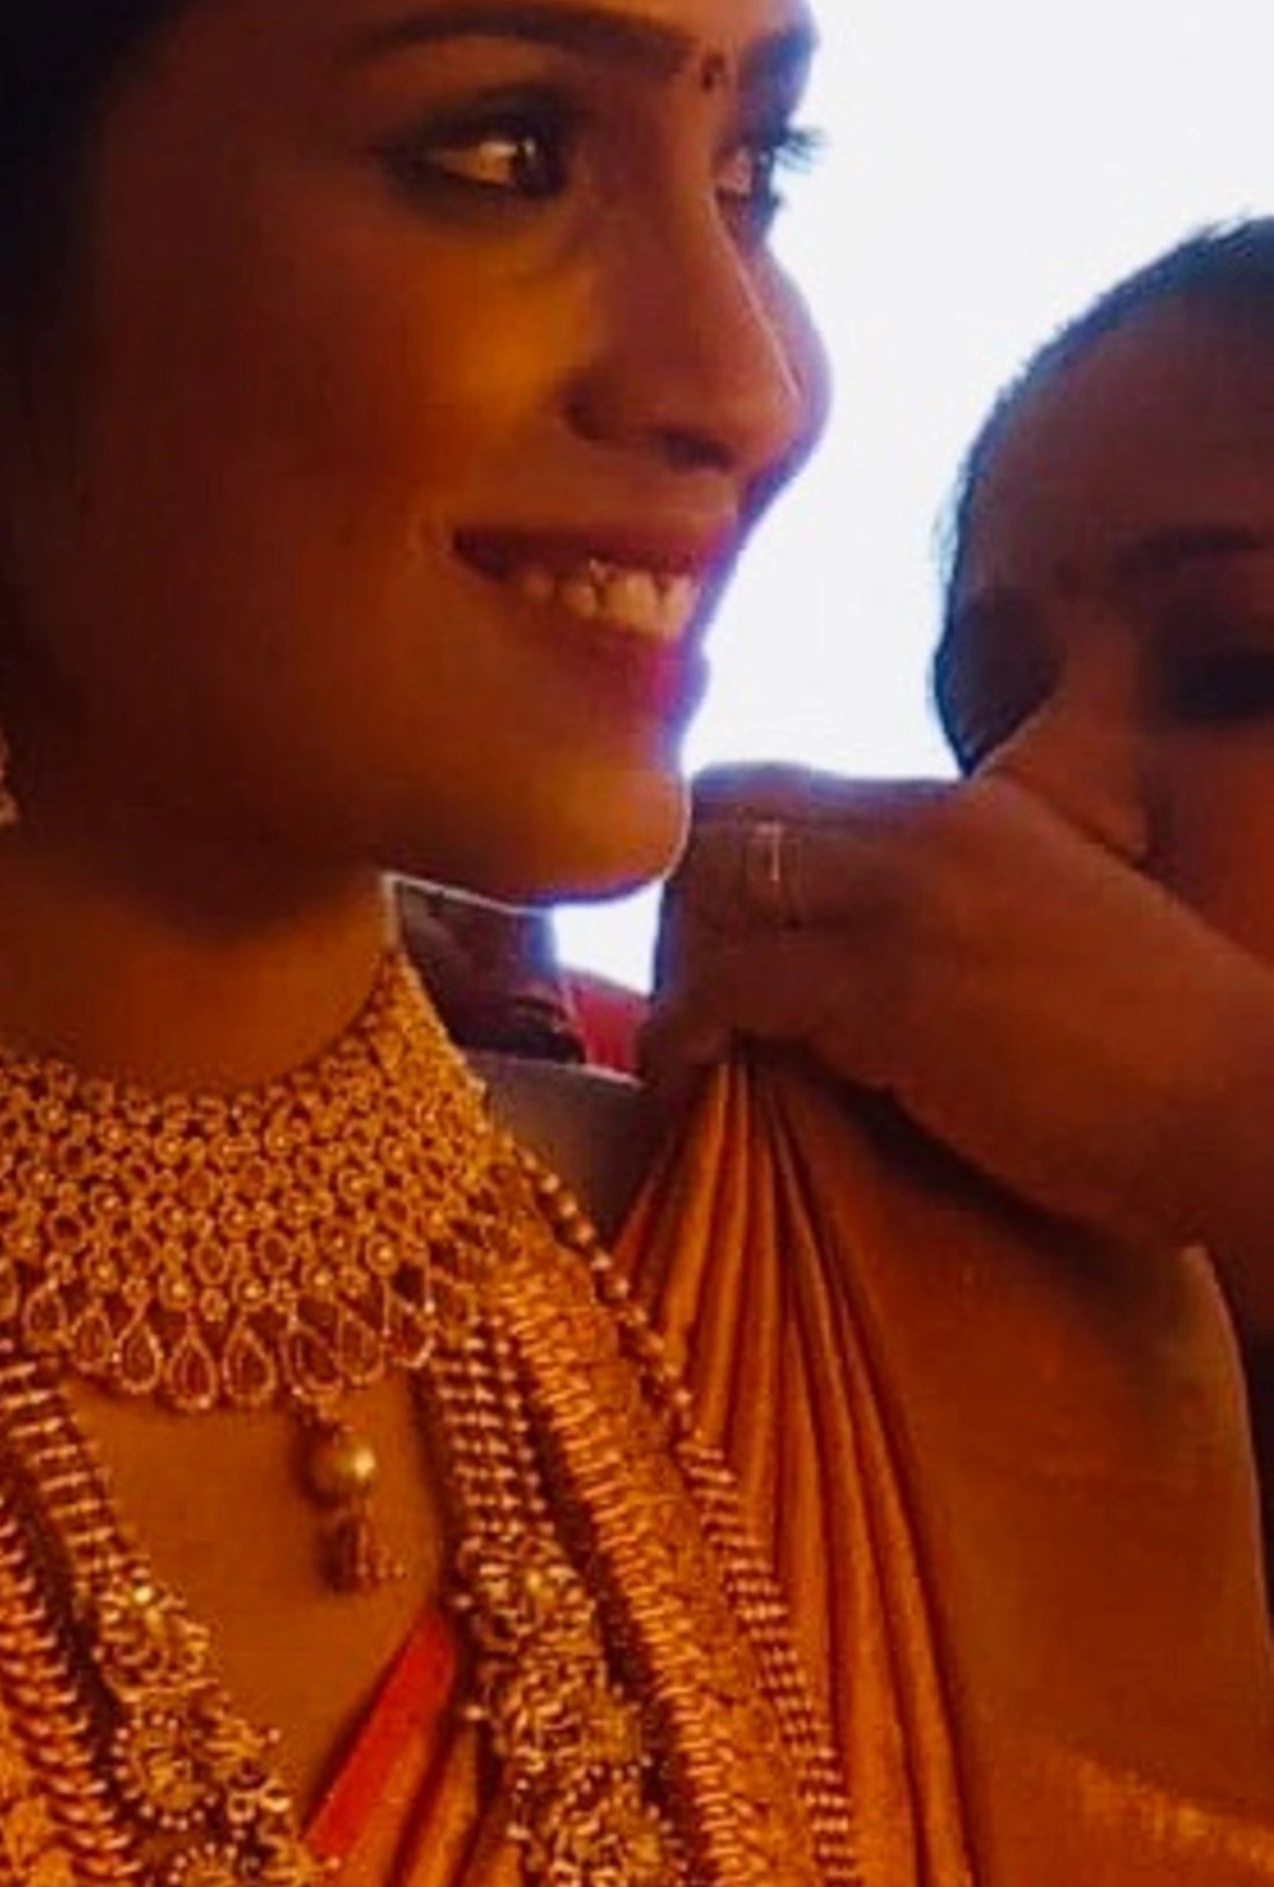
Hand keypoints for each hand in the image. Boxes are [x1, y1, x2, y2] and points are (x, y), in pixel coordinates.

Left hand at [649, 751, 1273, 1304]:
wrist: (1245, 1099)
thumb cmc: (1166, 1051)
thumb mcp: (1053, 933)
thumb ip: (960, 917)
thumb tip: (878, 970)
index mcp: (965, 810)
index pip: (774, 786)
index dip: (708, 858)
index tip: (690, 938)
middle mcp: (926, 831)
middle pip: (718, 818)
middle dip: (671, 907)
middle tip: (672, 999)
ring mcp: (906, 905)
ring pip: (711, 890)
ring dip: (671, 970)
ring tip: (676, 1049)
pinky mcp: (892, 995)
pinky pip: (730, 989)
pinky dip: (682, 1036)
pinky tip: (682, 1085)